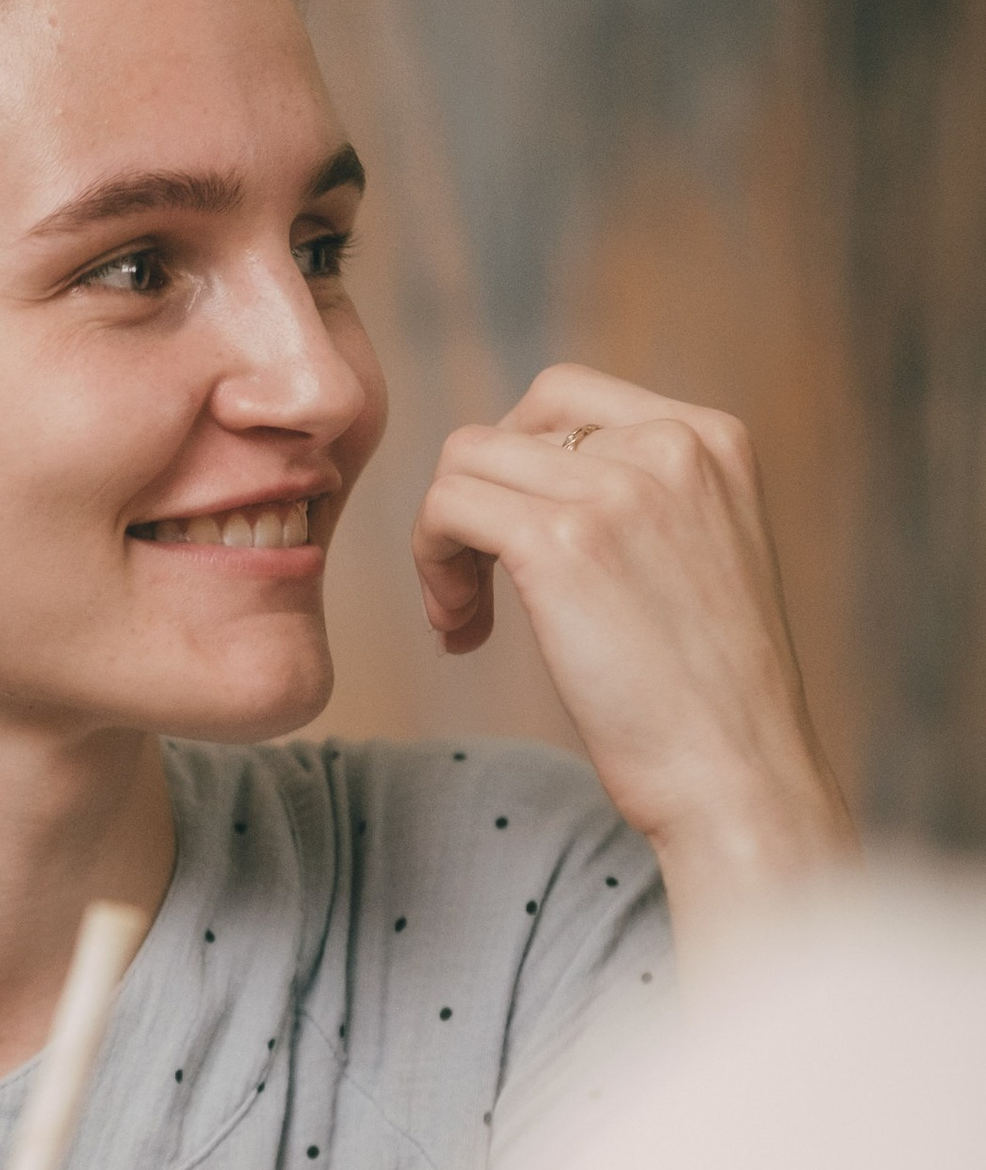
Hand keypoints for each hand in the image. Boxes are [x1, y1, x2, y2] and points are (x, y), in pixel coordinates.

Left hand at [412, 364, 853, 936]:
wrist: (737, 773)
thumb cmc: (708, 693)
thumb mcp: (696, 553)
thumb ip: (638, 497)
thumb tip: (522, 476)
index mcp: (710, 437)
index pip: (565, 397)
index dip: (515, 468)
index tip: (516, 548)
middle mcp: (669, 444)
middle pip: (506, 428)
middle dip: (475, 504)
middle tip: (478, 591)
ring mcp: (616, 488)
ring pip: (463, 463)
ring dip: (444, 542)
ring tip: (465, 619)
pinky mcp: (561, 543)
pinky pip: (447, 508)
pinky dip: (432, 565)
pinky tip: (461, 630)